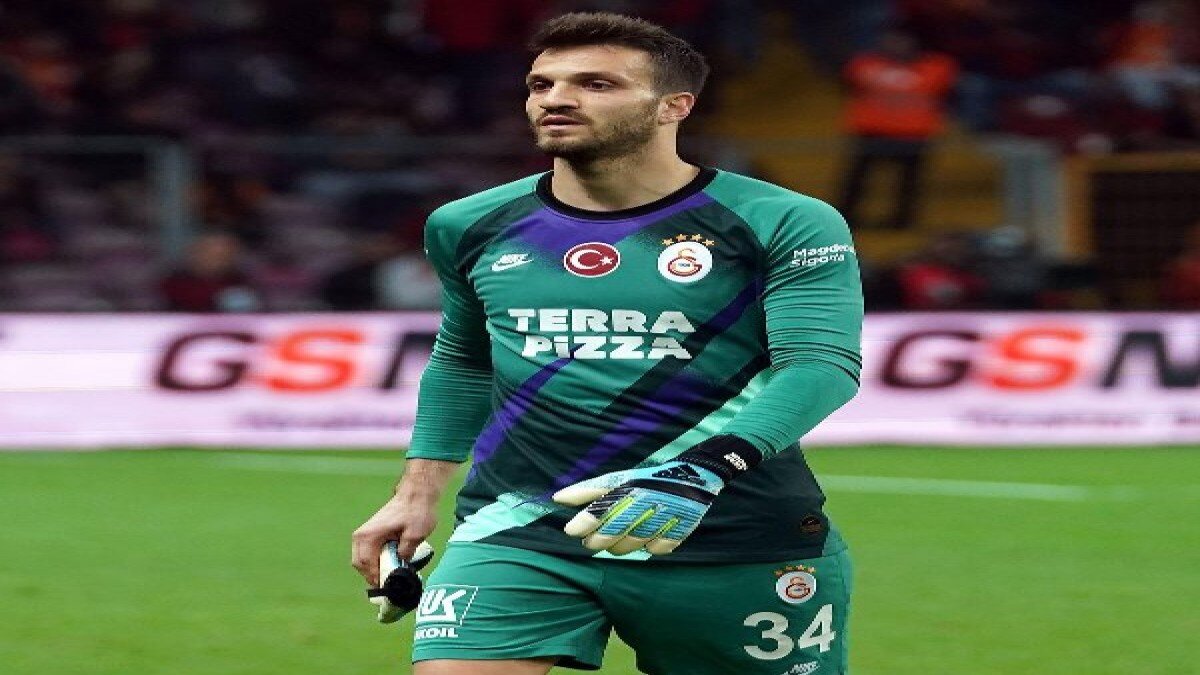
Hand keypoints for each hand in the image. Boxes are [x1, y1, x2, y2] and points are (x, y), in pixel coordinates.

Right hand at [351, 497, 436, 586]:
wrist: (416, 494)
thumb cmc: (416, 512)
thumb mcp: (415, 535)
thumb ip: (406, 552)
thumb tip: (400, 567)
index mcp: (369, 536)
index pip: (366, 565)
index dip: (376, 578)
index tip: (389, 587)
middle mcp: (361, 535)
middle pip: (360, 565)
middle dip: (373, 576)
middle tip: (389, 584)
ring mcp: (364, 534)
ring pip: (361, 560)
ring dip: (372, 570)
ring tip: (389, 576)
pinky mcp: (369, 534)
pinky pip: (366, 554)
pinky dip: (374, 562)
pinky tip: (388, 565)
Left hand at [552, 460, 725, 555]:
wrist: (695, 474)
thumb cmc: (648, 479)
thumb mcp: (619, 480)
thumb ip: (588, 491)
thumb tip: (557, 499)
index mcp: (629, 485)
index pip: (601, 506)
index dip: (585, 522)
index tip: (571, 531)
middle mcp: (645, 500)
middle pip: (614, 531)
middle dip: (598, 540)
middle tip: (591, 542)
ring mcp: (665, 515)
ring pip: (632, 544)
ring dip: (620, 546)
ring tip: (618, 540)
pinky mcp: (681, 528)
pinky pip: (657, 548)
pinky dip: (651, 547)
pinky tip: (647, 539)